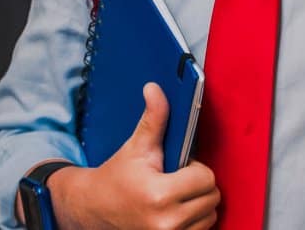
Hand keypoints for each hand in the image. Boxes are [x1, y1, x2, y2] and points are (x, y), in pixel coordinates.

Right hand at [50, 82, 218, 228]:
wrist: (92, 210)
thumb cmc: (115, 178)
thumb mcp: (135, 147)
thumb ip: (153, 119)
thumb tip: (155, 89)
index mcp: (159, 195)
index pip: (206, 178)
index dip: (195, 168)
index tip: (179, 167)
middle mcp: (167, 222)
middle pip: (212, 198)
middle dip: (199, 185)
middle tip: (176, 181)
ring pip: (210, 217)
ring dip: (199, 205)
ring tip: (175, 197)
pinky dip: (194, 221)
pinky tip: (176, 211)